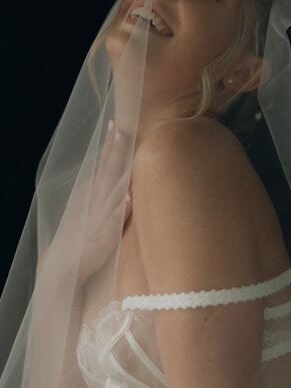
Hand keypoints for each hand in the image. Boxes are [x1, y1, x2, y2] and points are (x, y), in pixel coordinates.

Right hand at [51, 120, 132, 284]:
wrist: (63, 263)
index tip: (116, 124)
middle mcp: (96, 202)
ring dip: (120, 177)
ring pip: (112, 194)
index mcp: (94, 194)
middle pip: (108, 173)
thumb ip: (105, 194)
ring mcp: (99, 218)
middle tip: (121, 130)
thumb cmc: (82, 235)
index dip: (110, 146)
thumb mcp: (93, 209)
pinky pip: (113, 221)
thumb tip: (123, 180)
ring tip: (129, 161)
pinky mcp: (103, 237)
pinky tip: (128, 200)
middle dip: (115, 152)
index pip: (104, 165)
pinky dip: (120, 210)